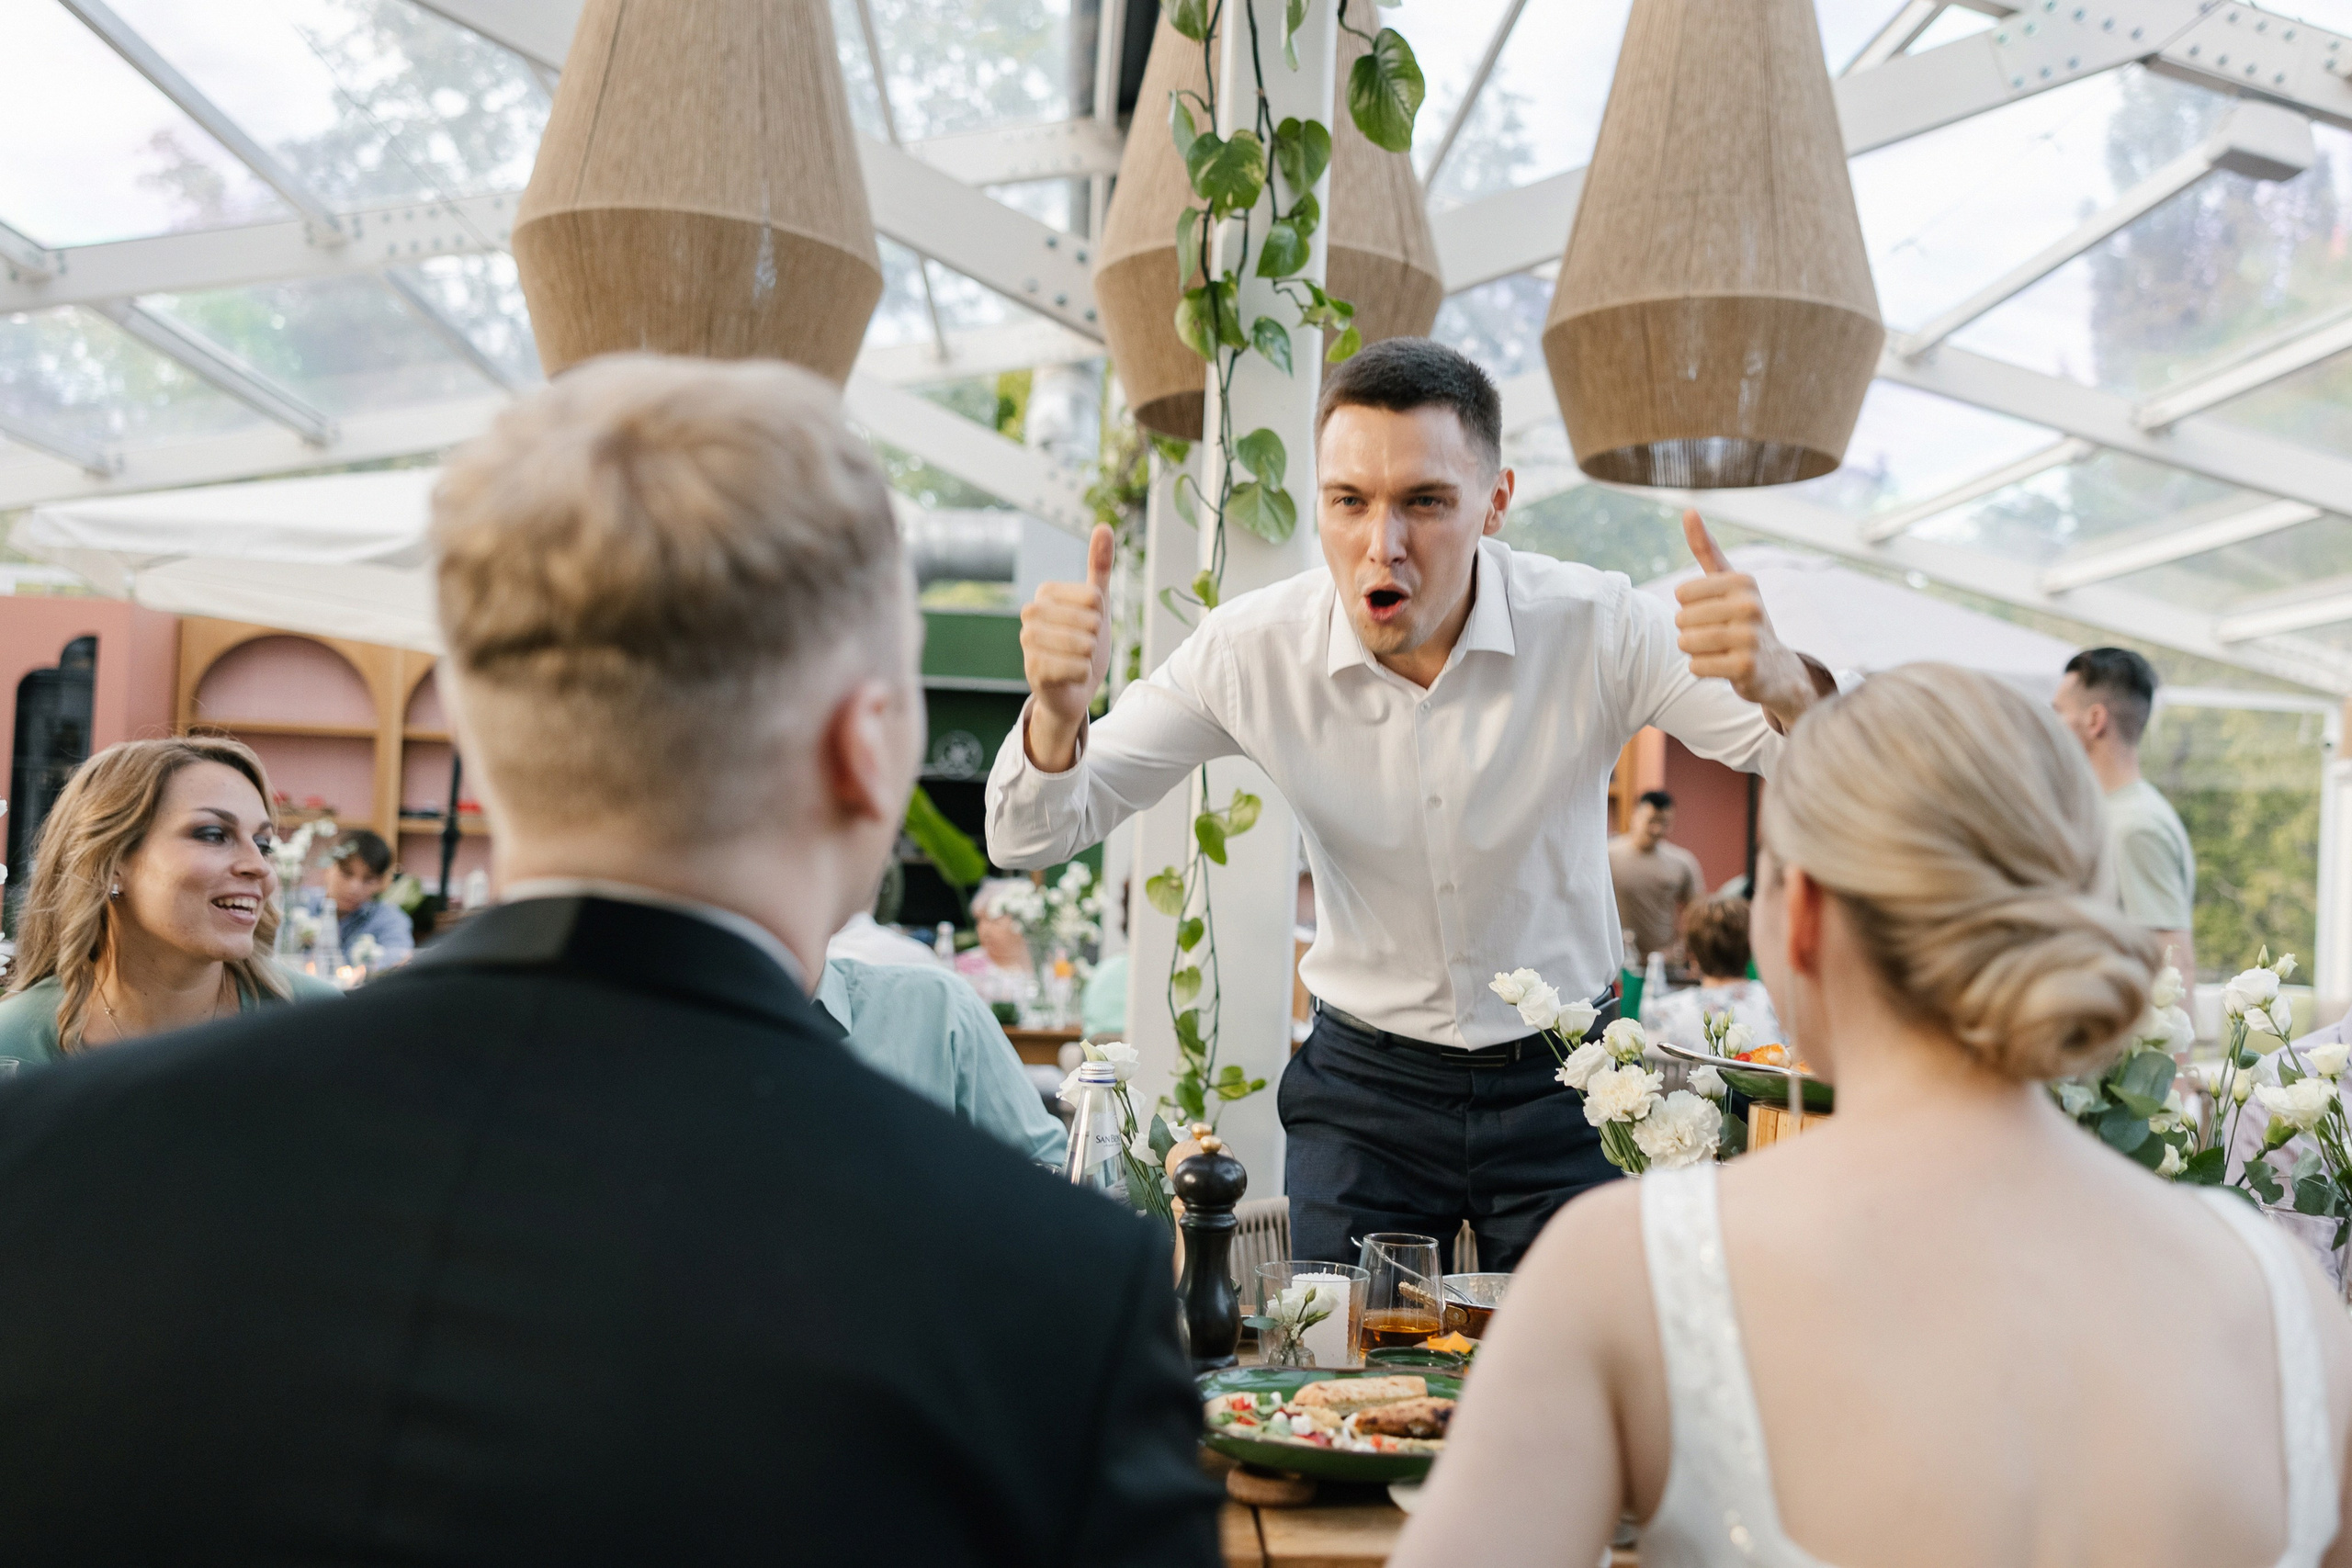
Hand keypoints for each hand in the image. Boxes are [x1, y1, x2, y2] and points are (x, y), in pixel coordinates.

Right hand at [1019, 523, 1115, 772]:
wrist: (1072, 689)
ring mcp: (1028, 642)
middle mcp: (1030, 614)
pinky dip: (1082, 675)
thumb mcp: (1097, 604)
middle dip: (1094, 639)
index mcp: (1045, 593)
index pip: (1094, 596)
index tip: (1087, 626)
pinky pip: (1077, 667)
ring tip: (1076, 661)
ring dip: (1089, 658)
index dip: (1100, 616)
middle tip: (1082, 649)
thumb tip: (1104, 525)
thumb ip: (1099, 566)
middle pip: (1089, 620)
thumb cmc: (1083, 644)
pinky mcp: (1033, 670)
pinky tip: (1069, 677)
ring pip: (1084, 644)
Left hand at [1672, 511, 1816, 729]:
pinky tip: (1721, 665)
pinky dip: (1701, 669)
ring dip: (1693, 650)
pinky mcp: (1745, 668)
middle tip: (1716, 634)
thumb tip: (1688, 510)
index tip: (1713, 611)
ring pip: (1686, 643)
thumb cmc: (1742, 618)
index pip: (1682, 593)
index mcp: (1743, 581)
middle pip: (1682, 619)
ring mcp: (1750, 638)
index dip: (1688, 606)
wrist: (1775, 667)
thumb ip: (1706, 548)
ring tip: (1716, 649)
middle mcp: (1750, 606)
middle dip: (1689, 630)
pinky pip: (1696, 667)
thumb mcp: (1728, 581)